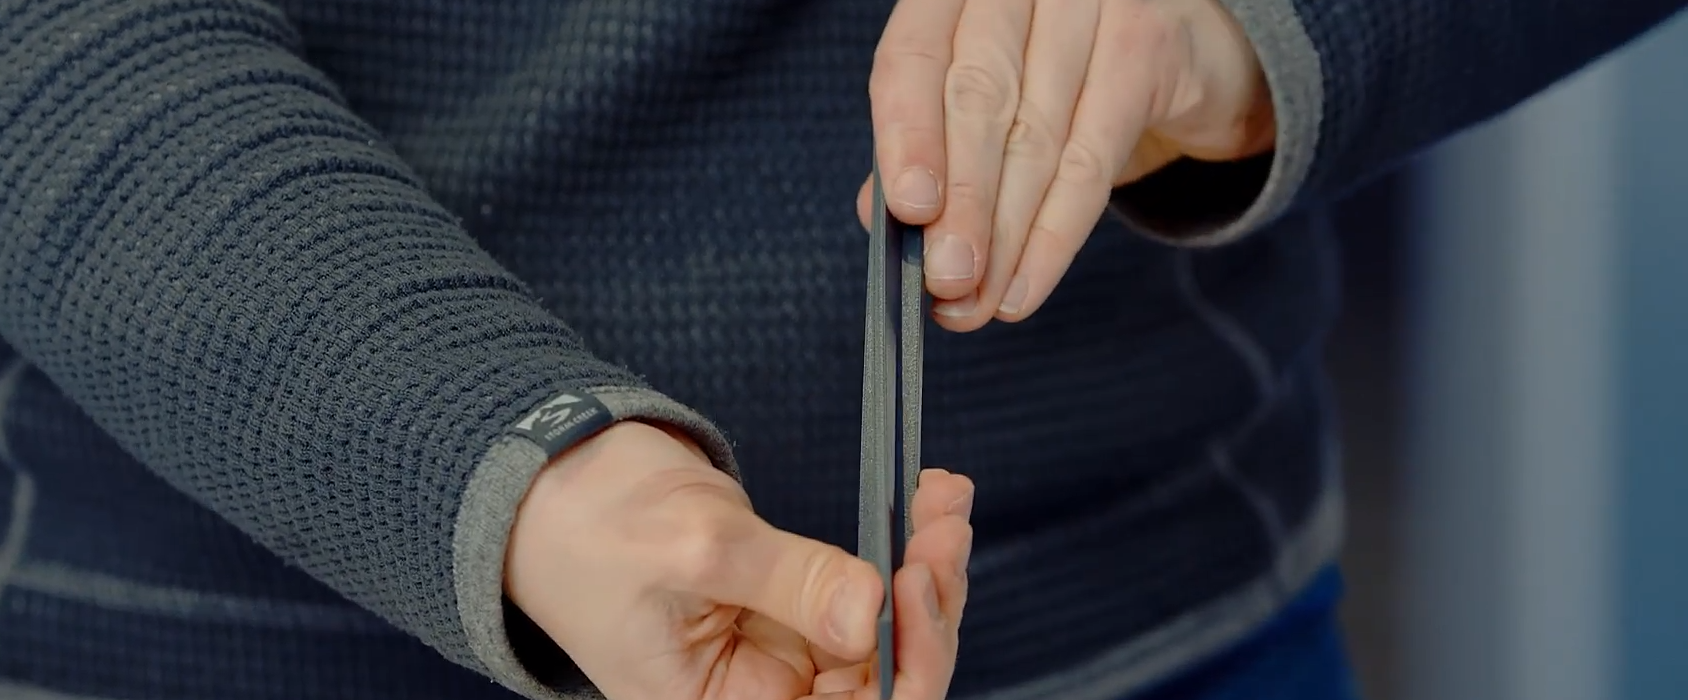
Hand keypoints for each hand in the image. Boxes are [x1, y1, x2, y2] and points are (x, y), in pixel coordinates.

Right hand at [506, 421, 974, 699]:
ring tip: (942, 504)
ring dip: (928, 572)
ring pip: (888, 636)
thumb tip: (872, 609)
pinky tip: (925, 500)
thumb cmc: (586, 525)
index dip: (901, 674)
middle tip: (942, 529)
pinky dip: (905, 548)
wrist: (549, 476)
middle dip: (928, 611)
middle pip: (881, 684)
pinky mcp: (792, 604)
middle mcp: (758, 694)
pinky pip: (869, 593)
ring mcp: (780, 650)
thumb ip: (789, 581)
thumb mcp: (692, 547)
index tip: (916, 589)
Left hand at [858, 0, 1274, 329]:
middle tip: (945, 278)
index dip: (904, 137)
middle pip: (978, 100)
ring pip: (1036, 138)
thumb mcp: (987, 99)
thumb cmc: (1062, 74)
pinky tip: (1025, 285)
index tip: (908, 211)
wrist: (1181, 56)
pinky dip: (1055, 235)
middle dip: (960, 203)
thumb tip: (879, 215)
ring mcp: (1090, 6)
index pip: (912, 57)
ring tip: (977, 300)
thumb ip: (928, 144)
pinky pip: (1093, 160)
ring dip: (1003, 235)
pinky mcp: (1146, 45)